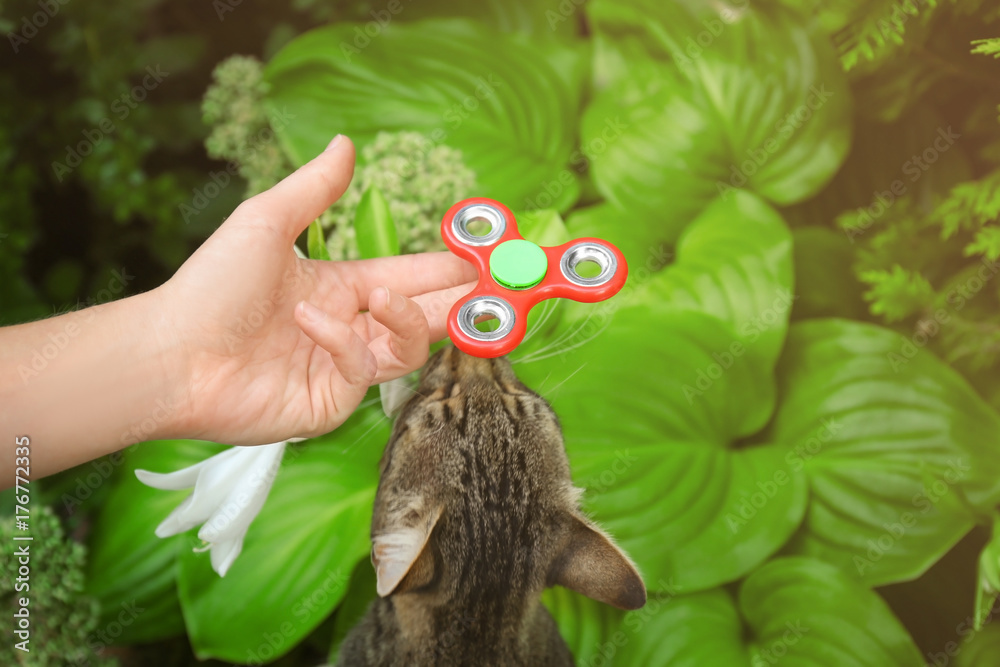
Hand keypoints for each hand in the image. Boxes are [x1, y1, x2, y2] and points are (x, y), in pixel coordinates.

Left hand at [153, 135, 475, 444]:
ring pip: (404, 350)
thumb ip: (314, 189)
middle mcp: (345, 329)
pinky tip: (312, 322)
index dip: (441, 270)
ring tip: (384, 298)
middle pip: (419, 320)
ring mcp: (338, 370)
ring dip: (405, 320)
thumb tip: (345, 142)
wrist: (170, 352)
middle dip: (457, 307)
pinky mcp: (328, 404)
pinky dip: (343, 342)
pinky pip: (360, 372)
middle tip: (488, 293)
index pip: (406, 278)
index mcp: (338, 288)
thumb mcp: (266, 223)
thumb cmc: (211, 286)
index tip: (477, 260)